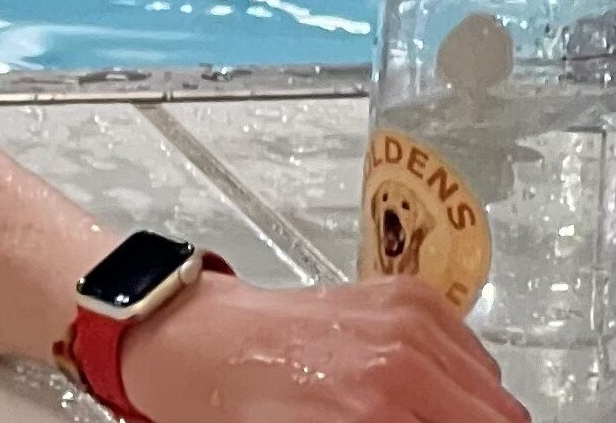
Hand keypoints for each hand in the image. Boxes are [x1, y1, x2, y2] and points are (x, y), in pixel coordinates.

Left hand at [122, 273, 530, 422]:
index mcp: (375, 413)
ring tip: (428, 417)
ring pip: (495, 393)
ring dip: (474, 411)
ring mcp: (407, 321)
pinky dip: (464, 376)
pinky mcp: (408, 295)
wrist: (206, 345)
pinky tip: (426, 390)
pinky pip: (474, 352)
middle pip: (499, 419)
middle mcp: (400, 363)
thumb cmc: (246, 408)